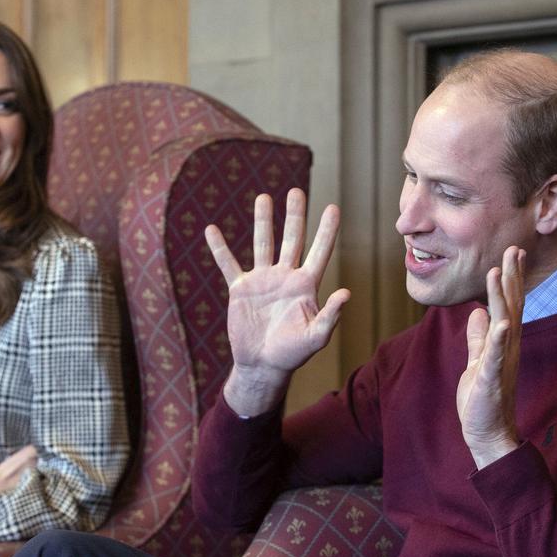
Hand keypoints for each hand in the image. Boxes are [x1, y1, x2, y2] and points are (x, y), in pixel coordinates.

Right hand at [205, 188, 349, 416]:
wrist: (262, 366)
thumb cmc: (292, 354)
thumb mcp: (315, 338)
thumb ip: (329, 316)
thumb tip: (345, 293)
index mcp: (305, 286)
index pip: (319, 251)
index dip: (326, 230)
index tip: (333, 207)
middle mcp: (285, 277)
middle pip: (291, 239)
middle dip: (294, 215)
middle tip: (296, 191)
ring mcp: (262, 281)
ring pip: (262, 244)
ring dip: (262, 221)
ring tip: (263, 198)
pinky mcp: (240, 290)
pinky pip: (228, 265)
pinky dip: (219, 249)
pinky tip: (211, 229)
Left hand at [457, 246, 525, 469]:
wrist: (488, 433)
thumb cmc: (483, 400)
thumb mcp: (477, 362)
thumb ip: (479, 338)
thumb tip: (477, 313)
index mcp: (503, 343)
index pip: (508, 304)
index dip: (509, 279)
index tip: (512, 253)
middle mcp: (508, 348)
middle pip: (511, 306)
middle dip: (512, 277)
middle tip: (514, 248)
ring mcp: (502, 362)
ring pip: (504, 323)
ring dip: (501, 298)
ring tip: (497, 272)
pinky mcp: (492, 378)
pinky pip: (496, 355)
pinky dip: (499, 338)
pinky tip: (501, 322)